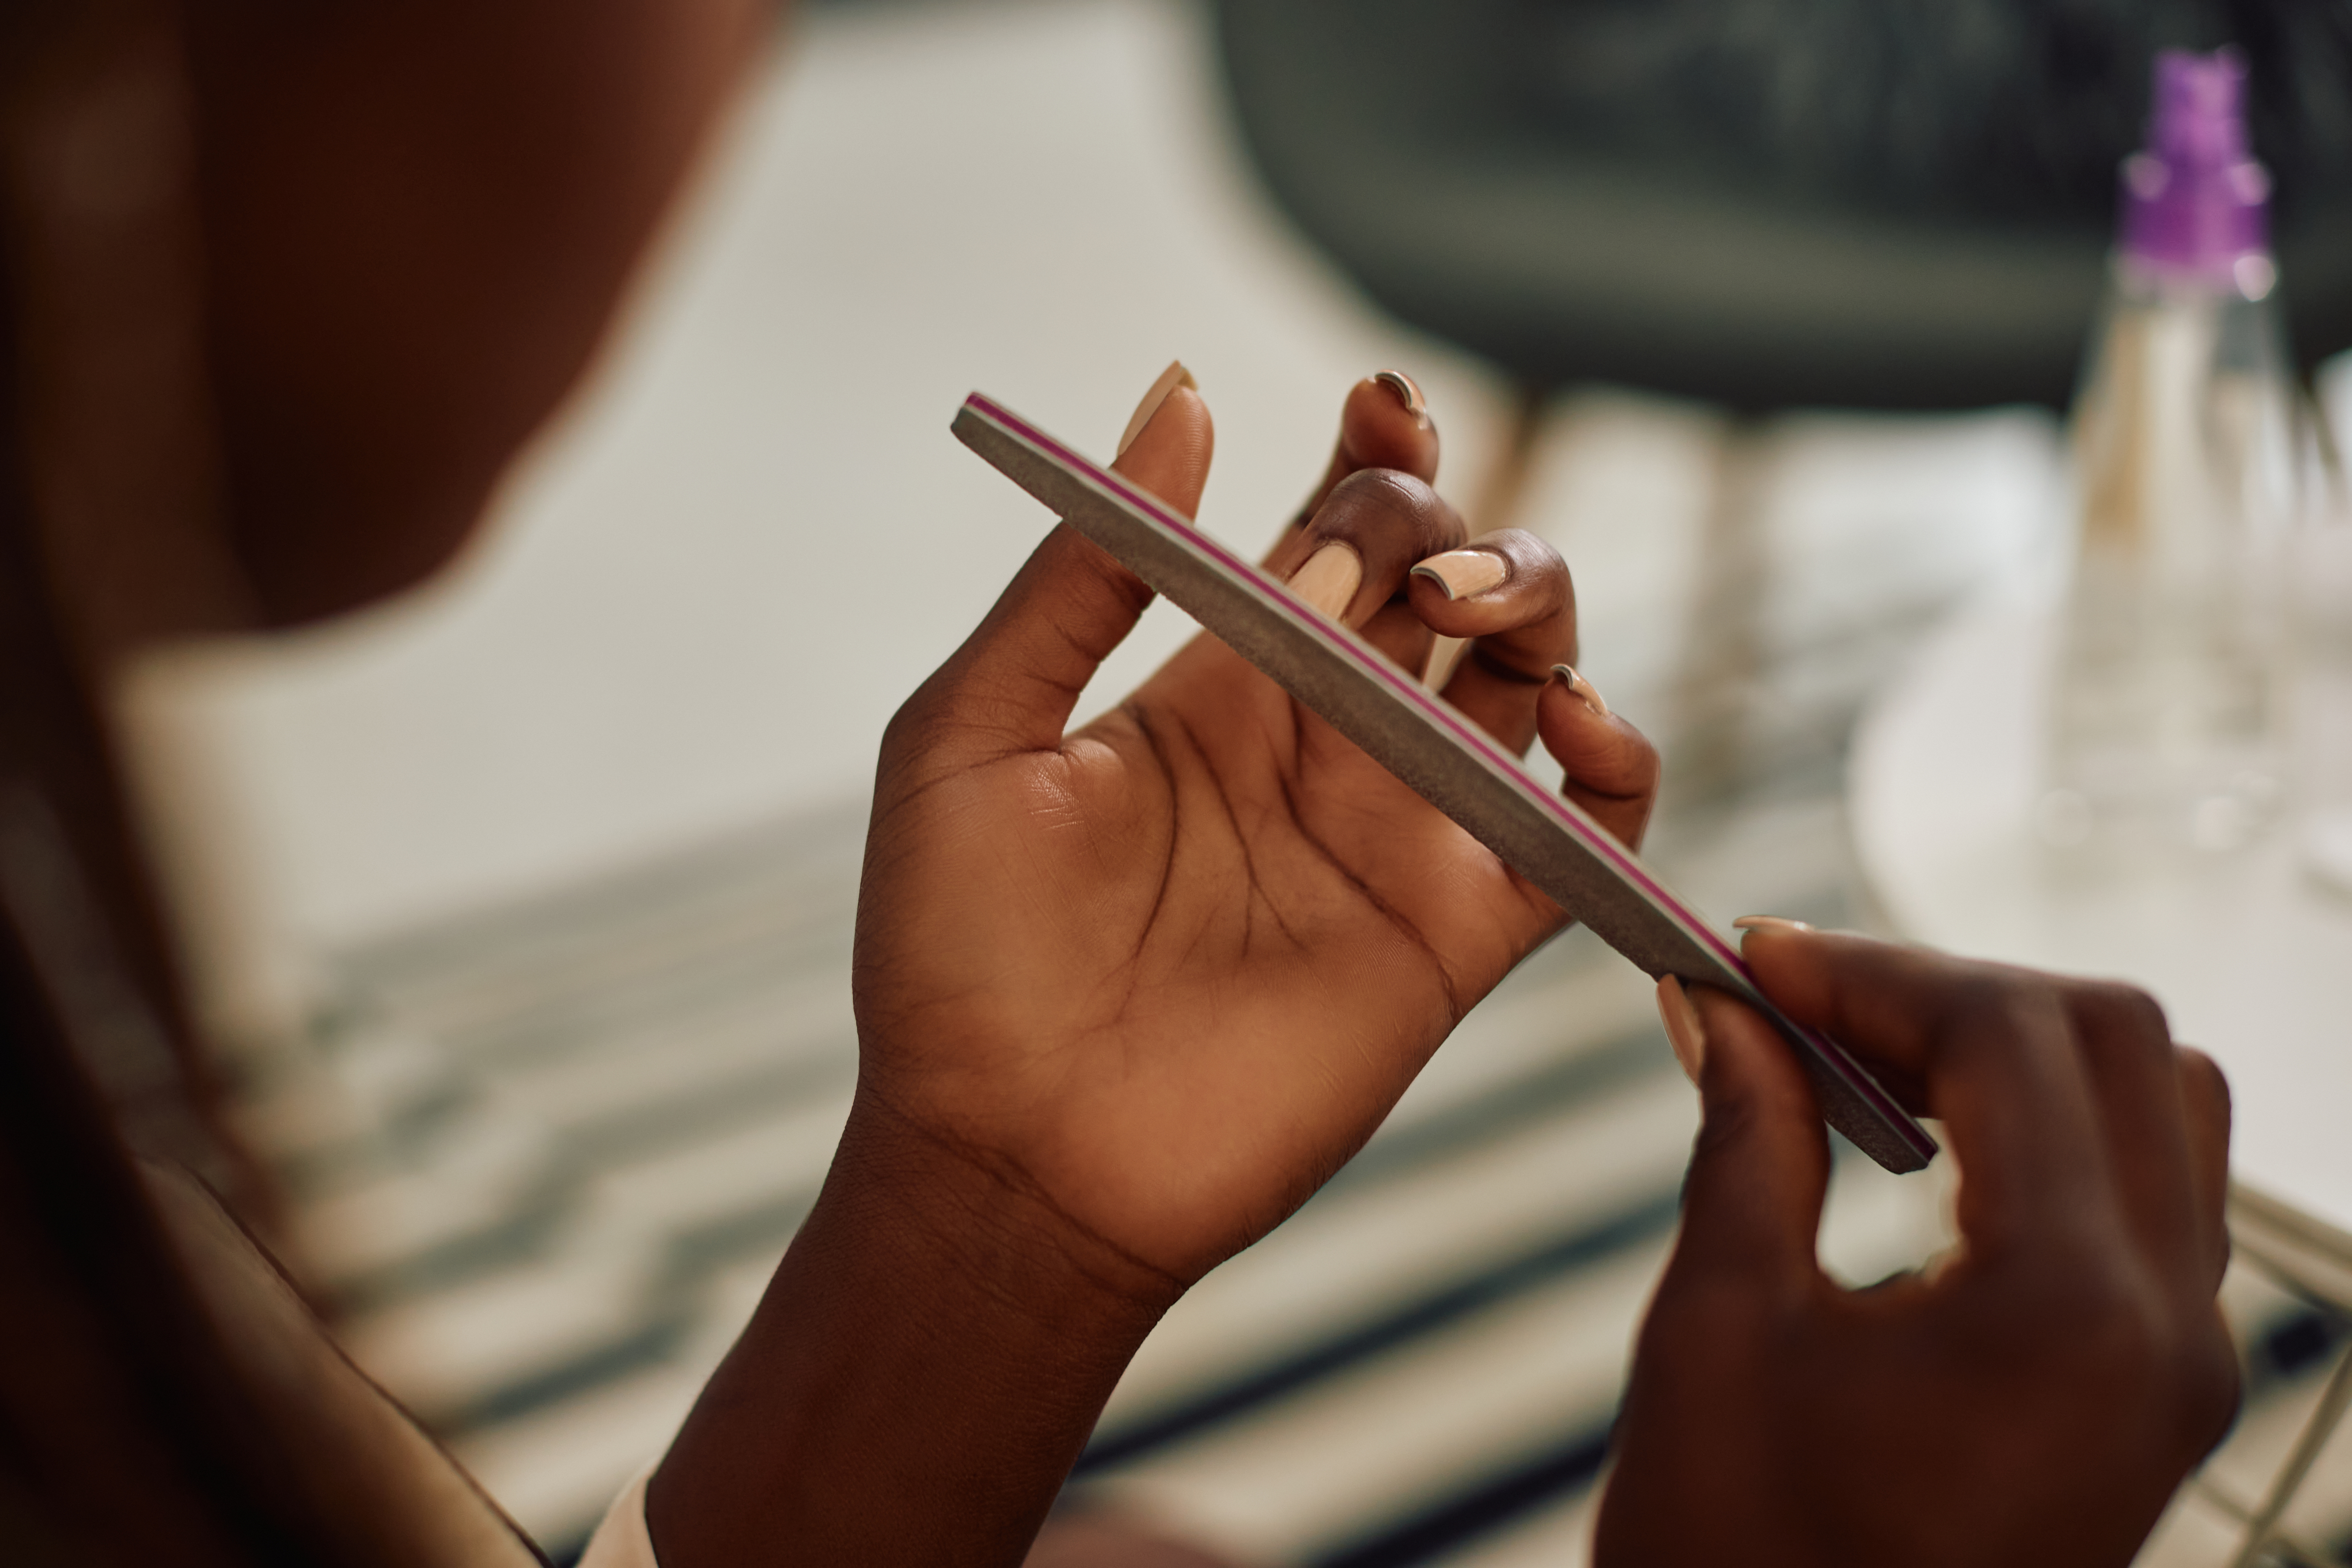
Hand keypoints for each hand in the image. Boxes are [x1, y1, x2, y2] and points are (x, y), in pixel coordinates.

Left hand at [652, 369, 1657, 1567]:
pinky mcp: (1457, 935)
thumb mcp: (971, 735)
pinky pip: (1587, 834)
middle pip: (1447, 578)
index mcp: (1219, 682)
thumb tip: (1180, 393)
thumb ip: (1082, 574)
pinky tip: (1577, 719)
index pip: (1333, 527)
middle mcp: (1325, 741)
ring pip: (1536, 674)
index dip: (1379, 452)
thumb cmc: (957, 957)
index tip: (1379, 403)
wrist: (1009, 1160)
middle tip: (1402, 560)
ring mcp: (1399, 833)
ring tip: (1471, 609)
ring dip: (1540, 602)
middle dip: (1450, 520)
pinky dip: (1619, 764)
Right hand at [1597, 926, 2237, 1567]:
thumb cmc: (1745, 1565)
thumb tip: (1724, 1006)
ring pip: (2157, 1102)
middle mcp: (2166, 1333)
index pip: (2011, 1034)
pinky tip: (1921, 1138)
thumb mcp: (1721, 1330)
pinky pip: (2147, 1192)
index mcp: (2068, 1314)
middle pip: (2116, 1040)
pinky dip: (2043, 1124)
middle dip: (1948, 984)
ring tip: (1861, 1056)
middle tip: (1801, 995)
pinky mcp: (2156, 1391)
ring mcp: (2179, 1367)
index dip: (1872, 966)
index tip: (1759, 958)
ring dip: (2011, 1045)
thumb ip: (1745, 1136)